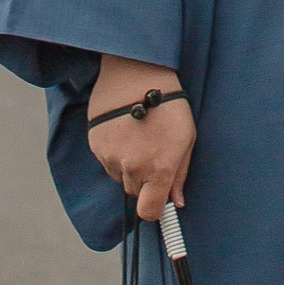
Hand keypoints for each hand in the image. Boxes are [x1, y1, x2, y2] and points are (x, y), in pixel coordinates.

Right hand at [88, 52, 195, 221]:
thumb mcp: (187, 138)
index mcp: (159, 169)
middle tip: (150, 154)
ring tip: (137, 138)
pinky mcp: (96, 144)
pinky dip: (114, 152)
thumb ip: (180, 174)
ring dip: (127, 166)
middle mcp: (133, 167)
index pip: (150, 211)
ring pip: (119, 176)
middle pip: (134, 193)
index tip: (157, 200)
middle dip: (143, 181)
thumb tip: (177, 202)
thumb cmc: (169, 104)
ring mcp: (111, 156)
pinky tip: (123, 130)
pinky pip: (105, 160)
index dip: (154, 208)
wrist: (138, 73)